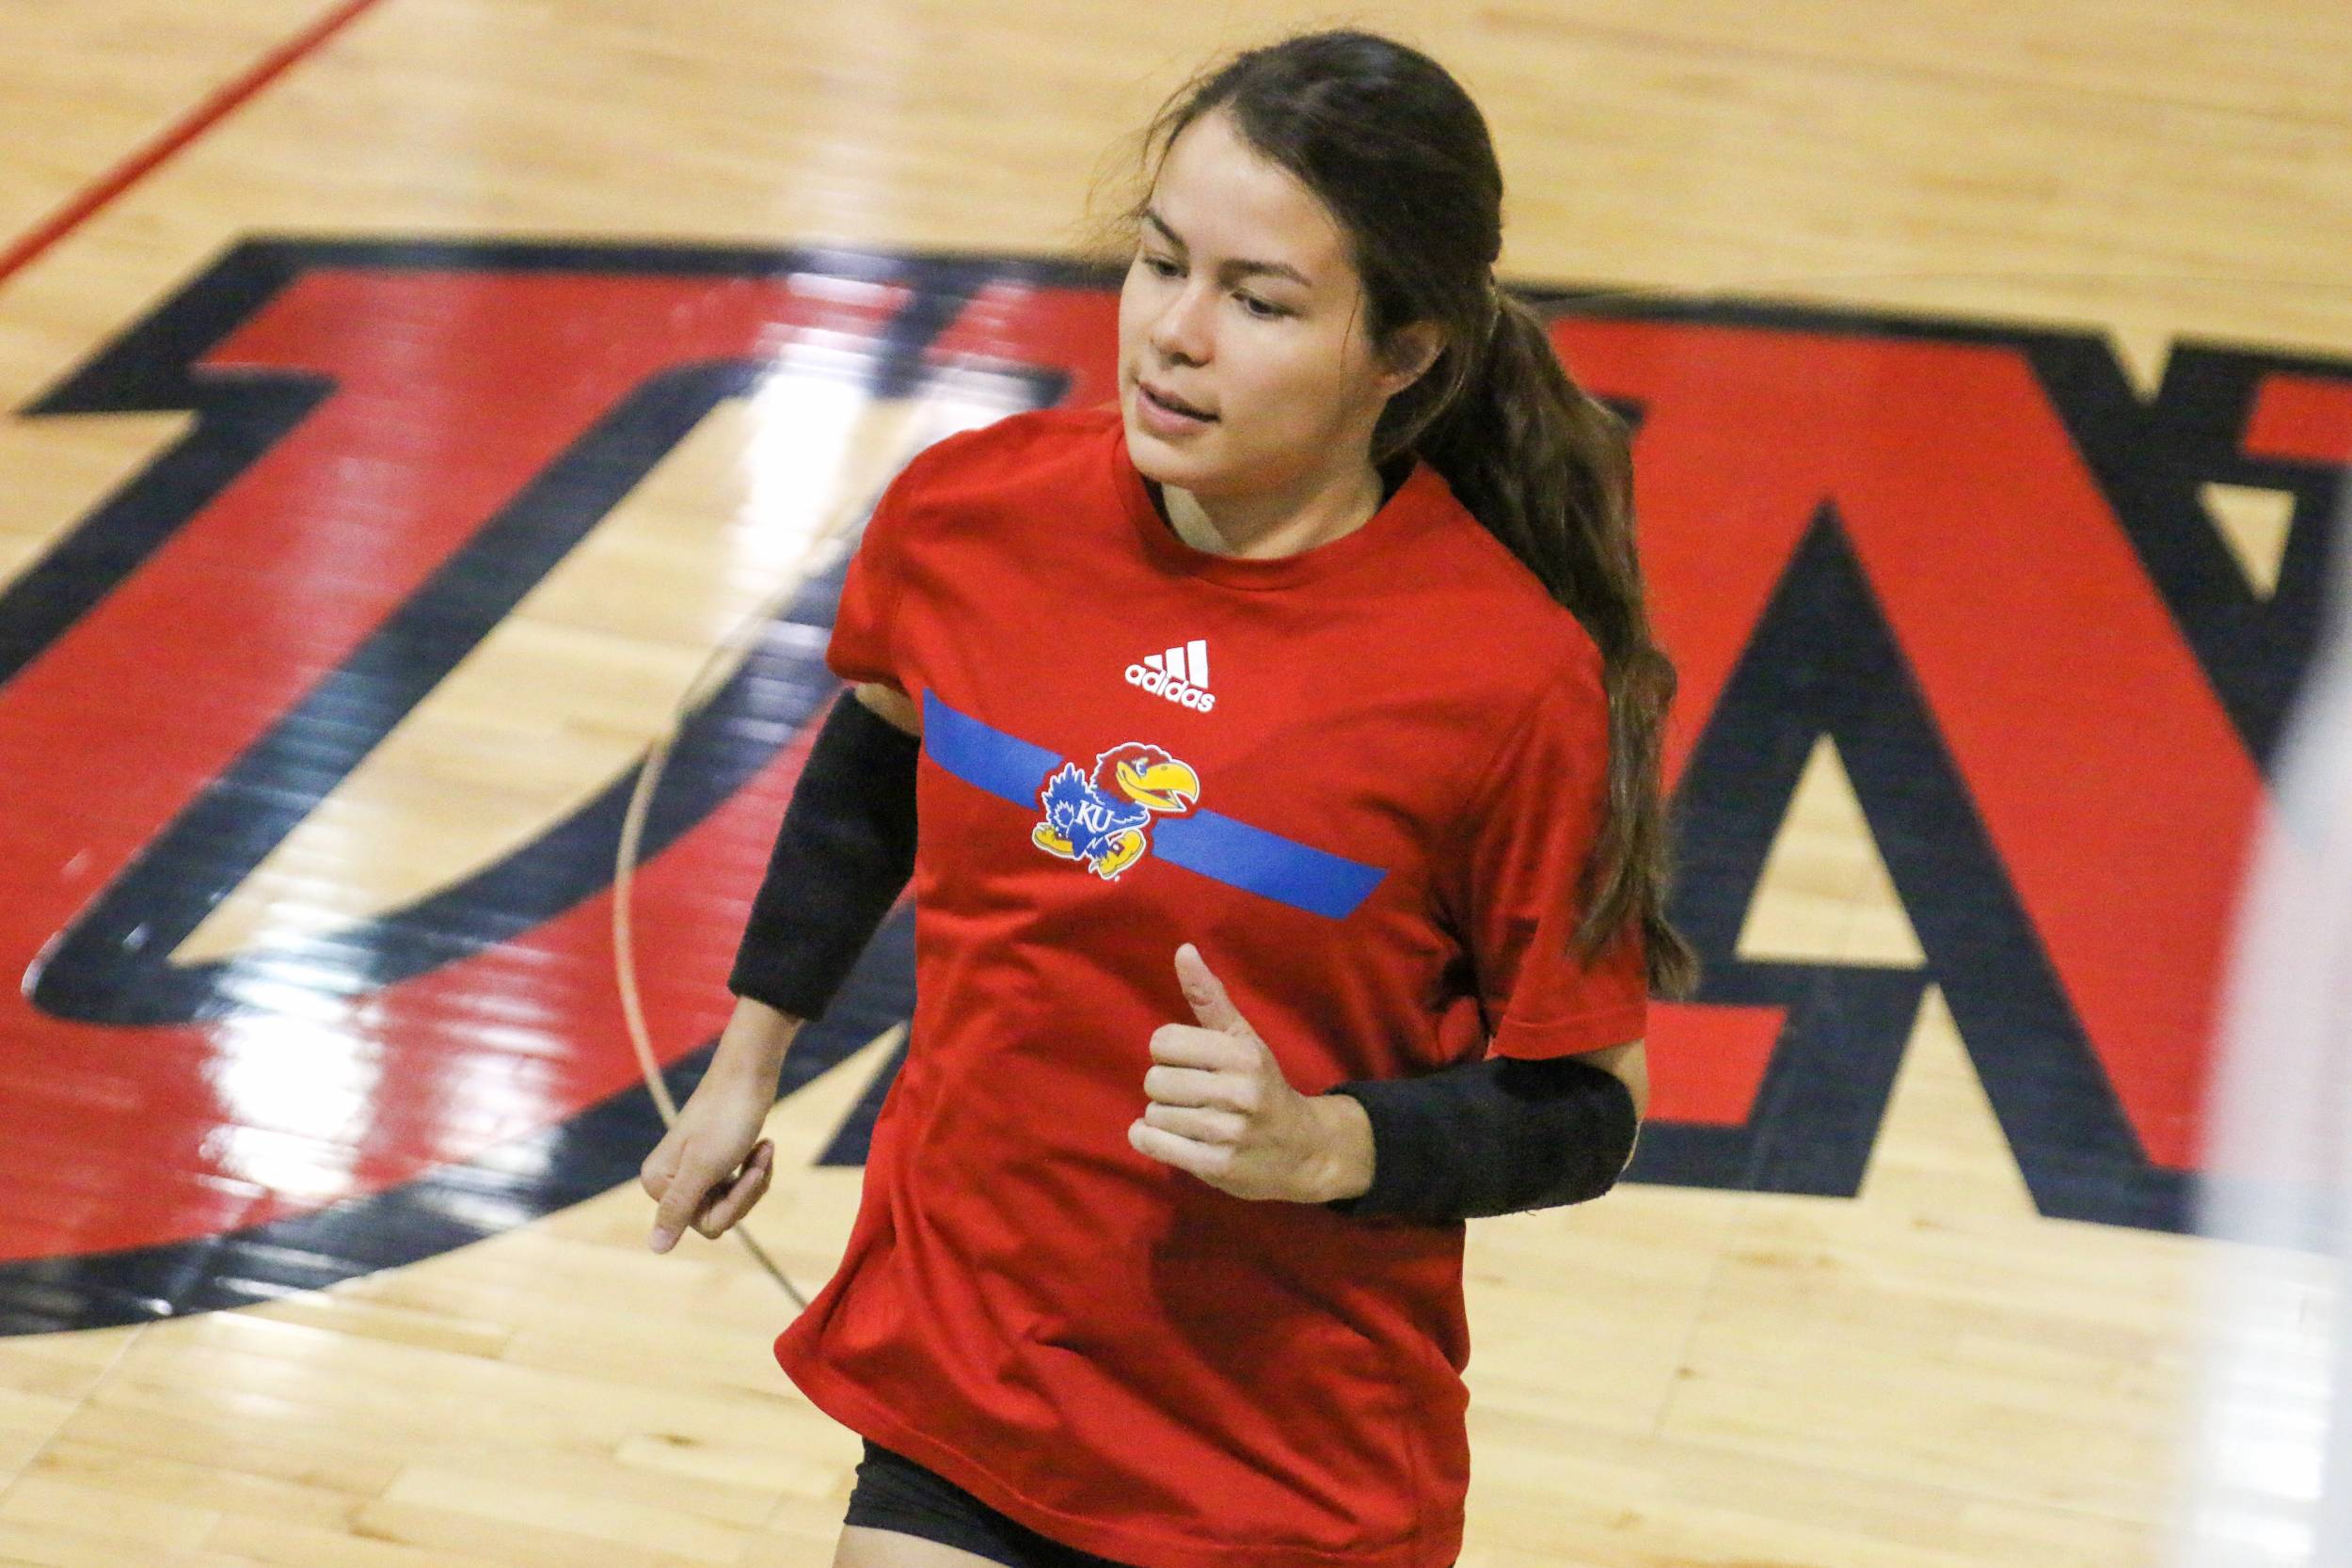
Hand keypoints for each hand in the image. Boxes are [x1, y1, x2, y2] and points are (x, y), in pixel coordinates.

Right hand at [639, 1065, 777, 1252]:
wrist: (749, 1073)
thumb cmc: (727, 1117)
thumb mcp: (704, 1167)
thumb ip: (679, 1208)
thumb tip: (655, 1248)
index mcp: (659, 1182)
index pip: (706, 1224)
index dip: (735, 1203)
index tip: (751, 1172)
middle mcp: (669, 1180)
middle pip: (720, 1216)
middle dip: (748, 1190)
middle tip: (762, 1158)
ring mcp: (691, 1171)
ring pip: (732, 1201)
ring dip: (755, 1177)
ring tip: (764, 1148)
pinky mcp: (712, 1161)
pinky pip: (737, 1185)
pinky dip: (755, 1168)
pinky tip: (763, 1146)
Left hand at [1128, 943, 1335, 1203]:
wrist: (1305, 1151)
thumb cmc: (1264, 1087)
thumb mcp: (1243, 1039)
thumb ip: (1209, 997)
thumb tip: (1183, 950)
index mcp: (1243, 1055)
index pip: (1162, 1041)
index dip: (1170, 1053)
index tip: (1192, 1064)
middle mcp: (1238, 1092)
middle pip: (1155, 1080)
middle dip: (1168, 1088)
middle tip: (1195, 1095)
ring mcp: (1228, 1132)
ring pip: (1153, 1113)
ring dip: (1165, 1117)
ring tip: (1195, 1120)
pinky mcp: (1217, 1166)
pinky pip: (1154, 1143)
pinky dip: (1151, 1139)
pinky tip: (1171, 1136)